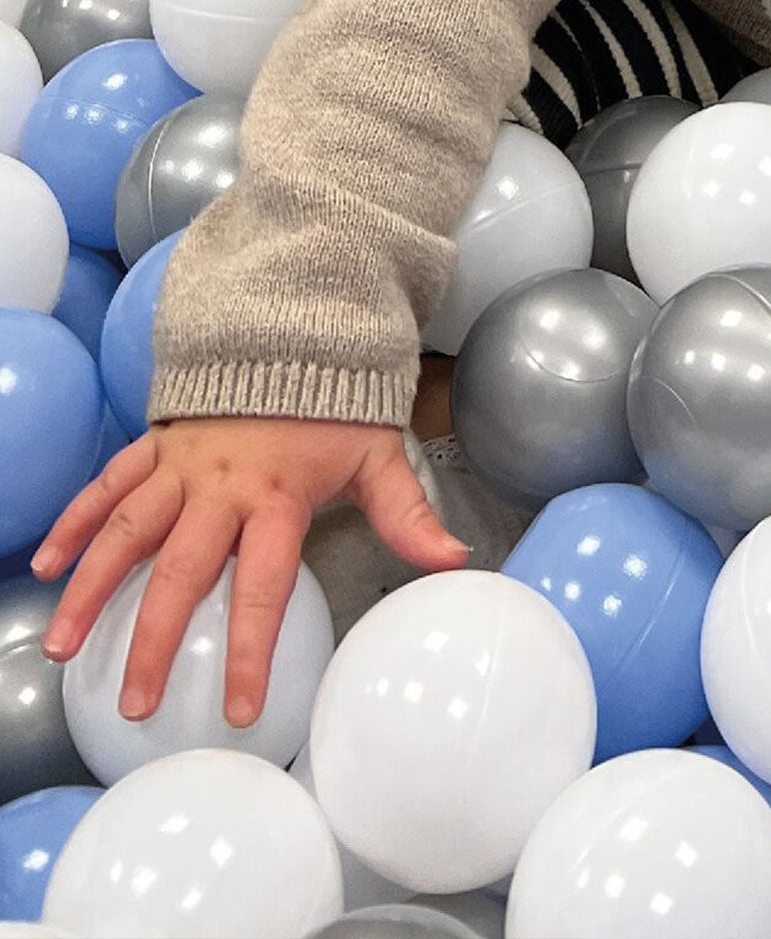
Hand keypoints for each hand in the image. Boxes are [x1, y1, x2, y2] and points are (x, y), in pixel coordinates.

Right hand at [32, 418, 468, 727]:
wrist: (297, 332)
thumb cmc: (340, 406)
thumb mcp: (381, 458)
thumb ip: (409, 515)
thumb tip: (457, 562)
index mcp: (277, 498)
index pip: (260, 587)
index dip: (248, 649)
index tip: (237, 708)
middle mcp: (219, 487)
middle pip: (178, 572)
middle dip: (152, 640)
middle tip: (134, 703)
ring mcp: (180, 465)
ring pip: (125, 531)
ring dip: (90, 588)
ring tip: (61, 646)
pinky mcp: (157, 444)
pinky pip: (107, 484)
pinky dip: (74, 520)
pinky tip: (44, 561)